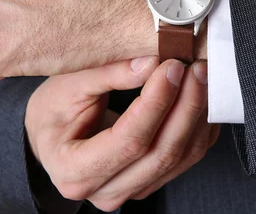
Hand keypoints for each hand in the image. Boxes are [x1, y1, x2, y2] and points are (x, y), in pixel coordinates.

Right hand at [25, 57, 219, 211]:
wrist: (51, 135)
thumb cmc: (54, 109)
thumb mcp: (69, 85)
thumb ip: (109, 74)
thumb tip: (152, 63)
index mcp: (74, 170)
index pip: (129, 140)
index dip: (156, 103)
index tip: (172, 67)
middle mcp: (104, 191)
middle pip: (160, 153)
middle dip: (185, 106)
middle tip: (196, 68)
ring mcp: (130, 191)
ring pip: (179, 158)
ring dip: (197, 115)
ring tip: (203, 77)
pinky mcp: (150, 182)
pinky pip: (187, 159)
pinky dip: (200, 128)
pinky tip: (203, 98)